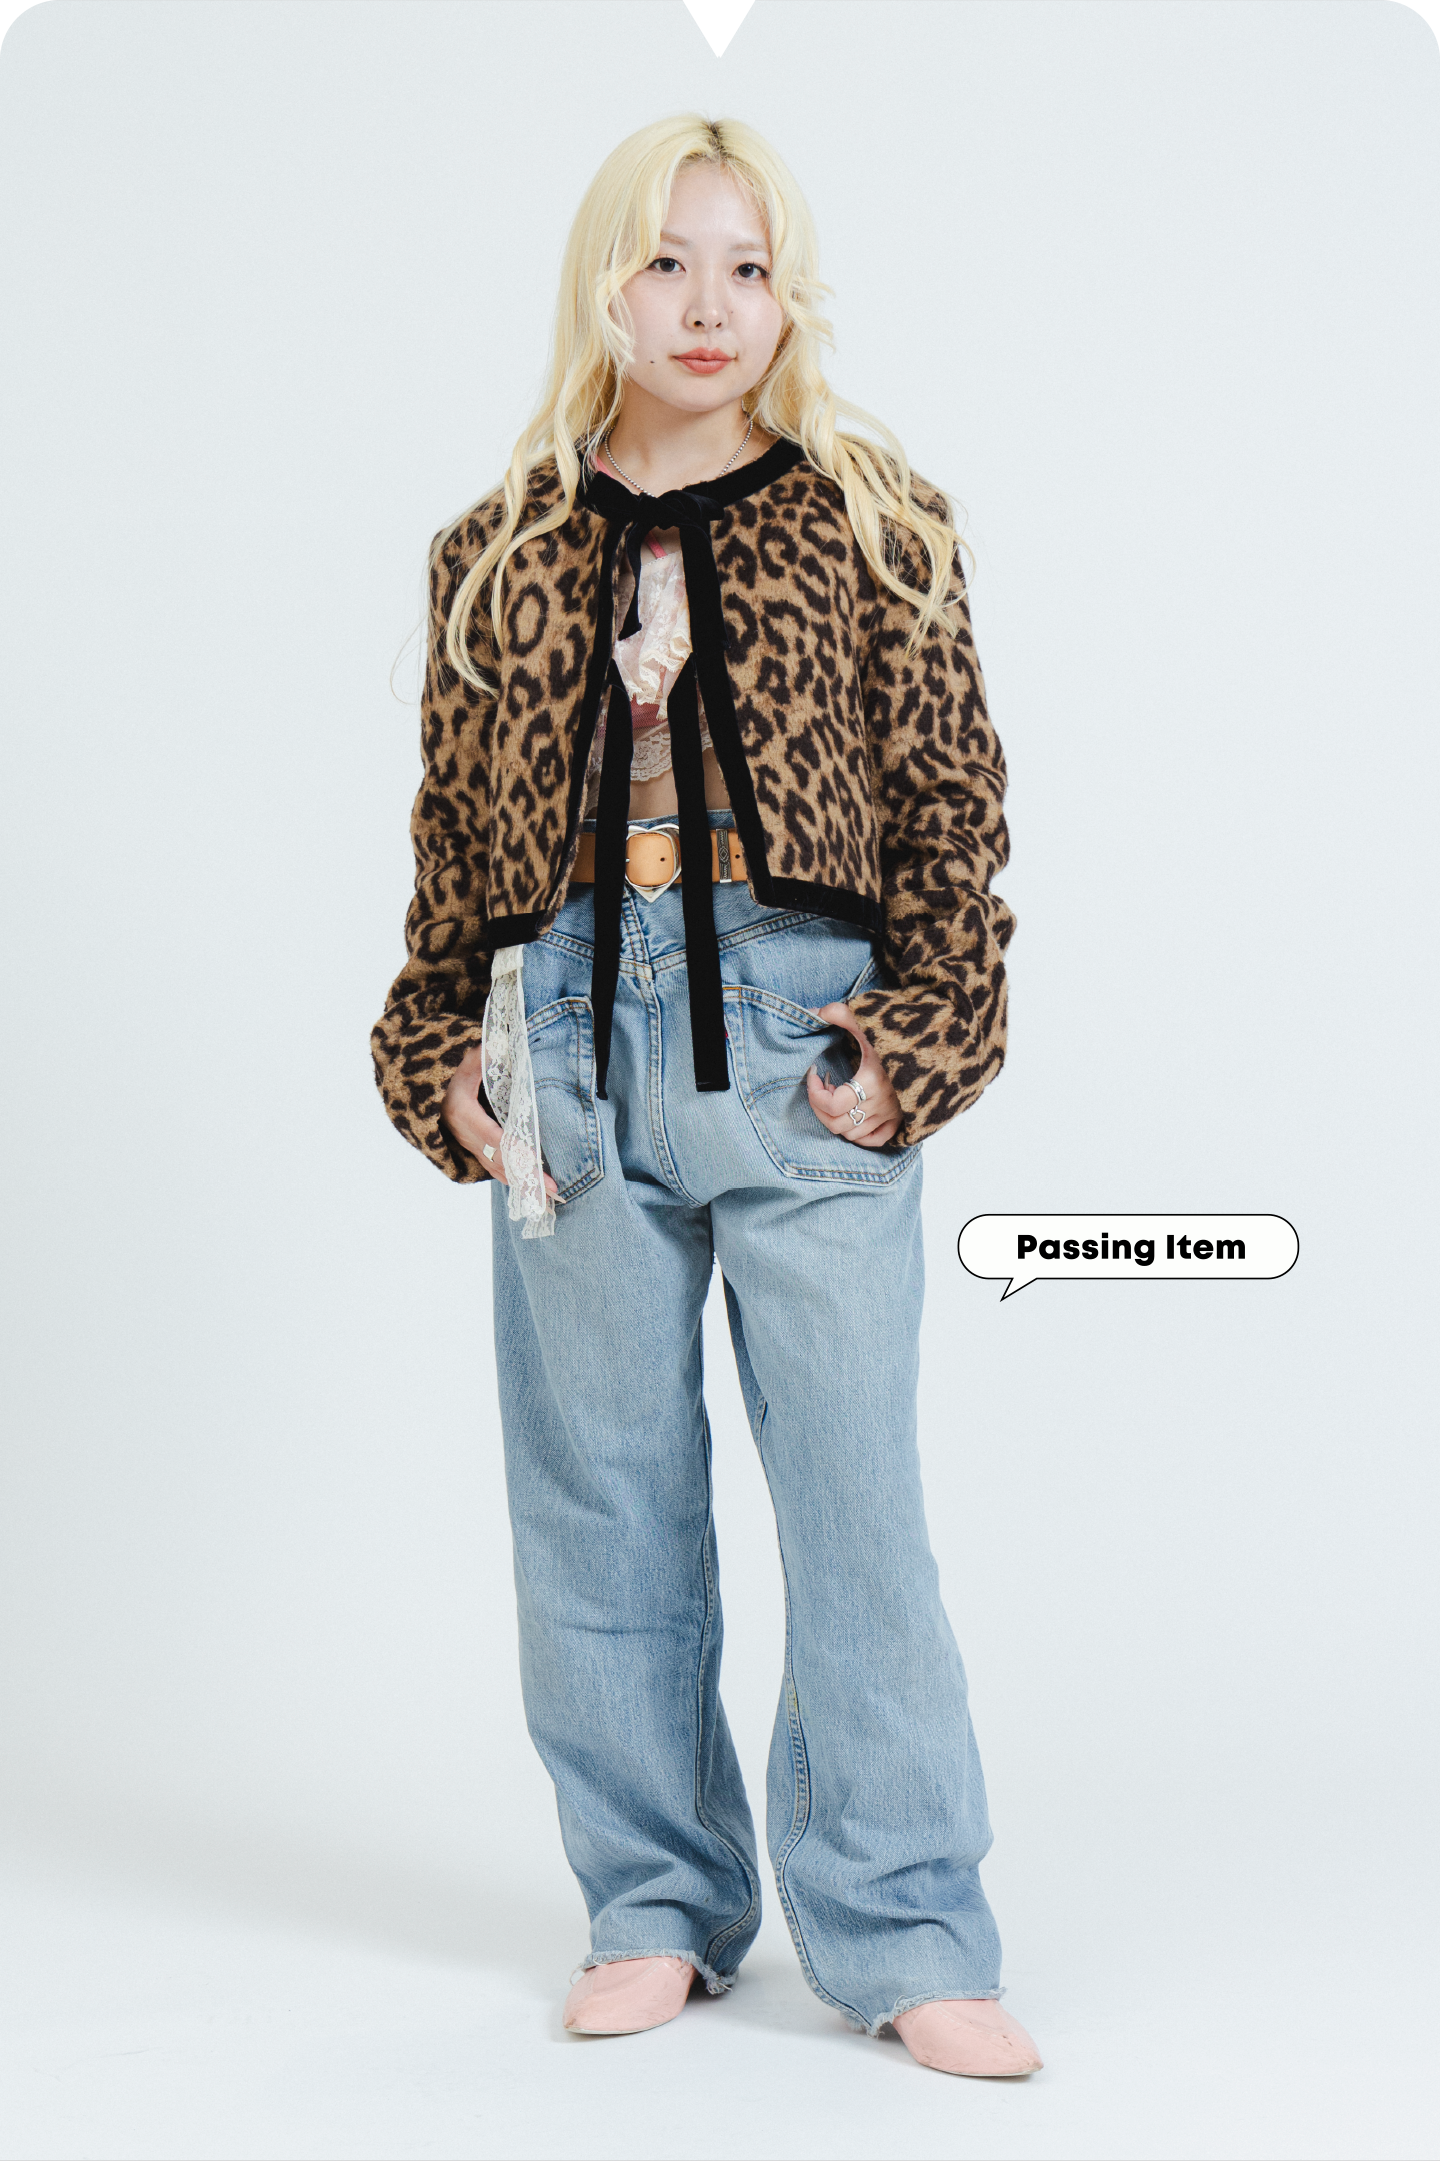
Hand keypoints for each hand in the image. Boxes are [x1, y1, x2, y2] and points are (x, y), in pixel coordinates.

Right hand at [441, 1043, 560, 1195]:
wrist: (426, 1087)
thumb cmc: (450, 1070)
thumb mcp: (464, 1060)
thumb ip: (481, 1056)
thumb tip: (500, 1045)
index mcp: (463, 1113)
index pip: (493, 1137)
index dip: (514, 1151)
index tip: (536, 1162)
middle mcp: (465, 1134)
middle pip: (498, 1160)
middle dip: (525, 1176)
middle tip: (551, 1190)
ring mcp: (468, 1144)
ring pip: (496, 1169)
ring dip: (522, 1184)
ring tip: (547, 1198)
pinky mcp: (473, 1149)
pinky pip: (494, 1168)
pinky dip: (512, 1180)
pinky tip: (531, 1191)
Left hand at [804, 1003, 902, 1149]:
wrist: (938, 1041)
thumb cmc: (900, 1031)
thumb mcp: (868, 1018)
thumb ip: (839, 1013)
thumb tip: (812, 1013)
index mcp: (872, 1081)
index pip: (833, 1105)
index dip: (815, 1093)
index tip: (815, 1073)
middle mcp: (881, 1103)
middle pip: (837, 1123)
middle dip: (820, 1107)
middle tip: (822, 1087)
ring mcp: (892, 1113)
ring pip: (852, 1134)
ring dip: (836, 1118)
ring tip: (837, 1097)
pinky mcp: (901, 1118)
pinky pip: (876, 1139)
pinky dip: (859, 1134)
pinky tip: (853, 1116)